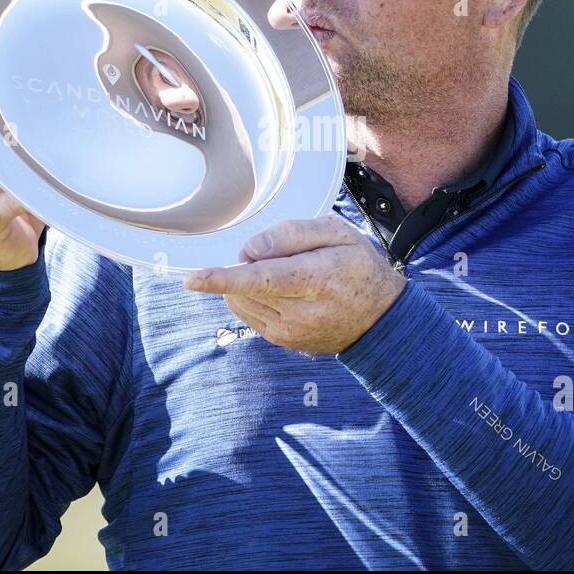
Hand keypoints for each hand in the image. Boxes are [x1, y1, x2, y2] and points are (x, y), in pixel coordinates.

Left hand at [181, 217, 407, 354]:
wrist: (380, 320)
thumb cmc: (359, 267)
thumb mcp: (338, 234)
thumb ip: (293, 234)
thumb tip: (251, 249)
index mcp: (316, 279)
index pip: (261, 279)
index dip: (223, 278)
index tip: (193, 279)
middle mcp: (299, 311)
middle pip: (244, 287)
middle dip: (245, 265)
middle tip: (280, 256)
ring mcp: (288, 331)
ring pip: (241, 300)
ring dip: (246, 282)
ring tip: (286, 274)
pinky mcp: (281, 340)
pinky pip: (248, 312)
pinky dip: (251, 296)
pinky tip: (279, 289)